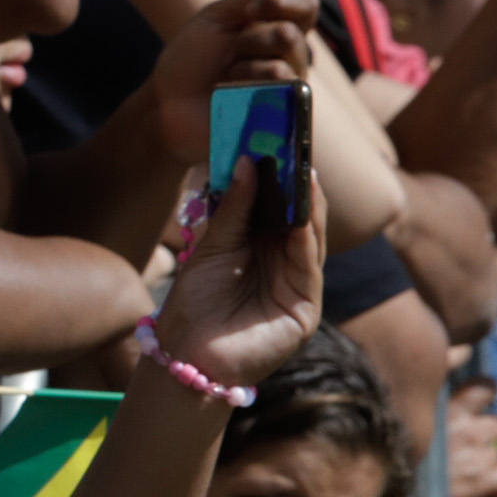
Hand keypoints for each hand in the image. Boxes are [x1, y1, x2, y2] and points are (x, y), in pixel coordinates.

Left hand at [151, 159, 324, 393]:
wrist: (186, 354)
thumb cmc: (194, 302)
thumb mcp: (211, 247)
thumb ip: (233, 210)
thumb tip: (248, 163)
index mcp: (260, 247)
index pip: (278, 207)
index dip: (281, 177)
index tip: (279, 142)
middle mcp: (283, 263)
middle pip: (299, 219)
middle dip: (299, 185)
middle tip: (298, 149)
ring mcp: (296, 286)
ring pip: (310, 239)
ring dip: (309, 207)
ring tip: (305, 173)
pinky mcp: (304, 308)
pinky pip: (308, 268)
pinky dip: (306, 241)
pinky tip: (302, 218)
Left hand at [152, 0, 314, 163]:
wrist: (168, 104)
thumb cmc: (189, 61)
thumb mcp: (216, 20)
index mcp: (274, 26)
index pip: (306, 2)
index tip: (255, 5)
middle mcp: (290, 52)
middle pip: (299, 23)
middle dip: (258, 29)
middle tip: (231, 45)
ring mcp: (290, 82)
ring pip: (286, 52)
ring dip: (245, 59)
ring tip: (225, 75)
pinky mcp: (285, 109)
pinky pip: (280, 81)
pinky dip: (247, 82)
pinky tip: (229, 94)